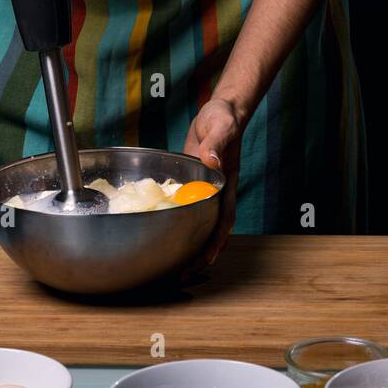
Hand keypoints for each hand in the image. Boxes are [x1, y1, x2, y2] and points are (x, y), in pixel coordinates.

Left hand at [179, 97, 244, 280]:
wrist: (221, 110)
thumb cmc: (224, 118)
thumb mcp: (220, 127)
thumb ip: (216, 144)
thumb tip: (210, 161)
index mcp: (225, 185)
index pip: (222, 221)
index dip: (215, 243)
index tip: (205, 261)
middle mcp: (216, 193)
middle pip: (209, 230)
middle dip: (198, 255)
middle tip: (180, 277)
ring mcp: (203, 189)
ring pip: (197, 223)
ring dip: (187, 244)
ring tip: (170, 266)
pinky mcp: (191, 183)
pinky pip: (185, 207)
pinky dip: (177, 222)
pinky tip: (161, 231)